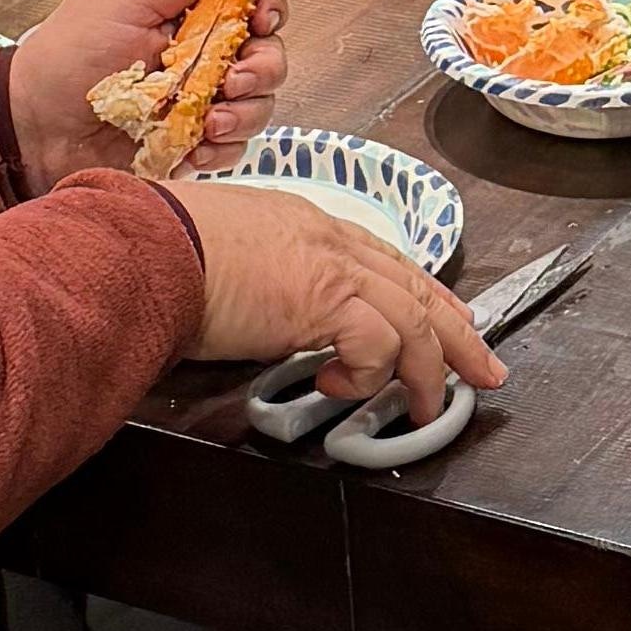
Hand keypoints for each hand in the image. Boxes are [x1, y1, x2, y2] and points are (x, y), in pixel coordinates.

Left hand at [11, 0, 286, 184]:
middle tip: (233, 80)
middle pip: (267, 54)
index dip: (269, 9)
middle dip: (263, 67)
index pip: (253, 3)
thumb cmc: (68, 57)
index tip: (261, 20)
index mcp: (188, 14)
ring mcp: (198, 102)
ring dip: (244, 112)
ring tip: (208, 121)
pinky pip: (233, 147)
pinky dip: (222, 149)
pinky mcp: (190, 143)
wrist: (33, 127)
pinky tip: (195, 149)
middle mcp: (200, 56)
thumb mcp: (124, 2)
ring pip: (258, 103)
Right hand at [176, 181, 508, 417]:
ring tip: (425, 407)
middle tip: (483, 367)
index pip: (384, 258)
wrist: (146, 247)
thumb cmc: (161, 252)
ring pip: (414, 320)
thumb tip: (256, 313)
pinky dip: (368, 375)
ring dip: (426, 370)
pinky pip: (379, 346)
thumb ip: (255, 280)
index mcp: (306, 224)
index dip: (423, 293)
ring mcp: (333, 268)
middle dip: (458, 333)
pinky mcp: (327, 303)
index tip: (447, 318)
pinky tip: (339, 388)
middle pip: (417, 287)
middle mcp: (329, 240)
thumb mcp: (219, 254)